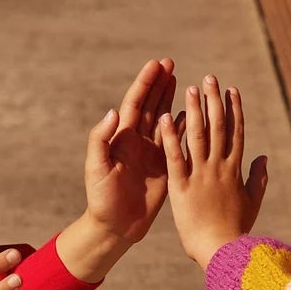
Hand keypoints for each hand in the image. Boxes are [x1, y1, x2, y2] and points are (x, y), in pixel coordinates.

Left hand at [84, 57, 176, 244]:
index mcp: (121, 138)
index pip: (135, 103)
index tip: (156, 64)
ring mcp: (151, 153)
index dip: (145, 83)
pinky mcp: (163, 166)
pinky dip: (184, 125)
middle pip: (151, 105)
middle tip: (170, 63)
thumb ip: (101, 139)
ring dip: (172, 99)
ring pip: (164, 119)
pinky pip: (176, 141)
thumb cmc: (101, 199)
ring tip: (182, 80)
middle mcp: (136, 141)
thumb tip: (113, 112)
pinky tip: (193, 112)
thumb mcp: (97, 168)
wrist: (115, 226)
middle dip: (160, 84)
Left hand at [161, 73, 267, 266]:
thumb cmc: (237, 231)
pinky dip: (170, 136)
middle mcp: (219, 168)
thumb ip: (258, 179)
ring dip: (194, 110)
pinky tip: (164, 118)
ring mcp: (201, 175)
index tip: (232, 90)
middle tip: (210, 78)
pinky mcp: (182, 187)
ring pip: (198, 136)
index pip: (236, 133)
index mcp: (235, 171)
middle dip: (214, 100)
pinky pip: (175, 157)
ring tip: (190, 88)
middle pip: (218, 127)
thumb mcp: (252, 203)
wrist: (223, 251)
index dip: (234, 109)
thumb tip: (264, 158)